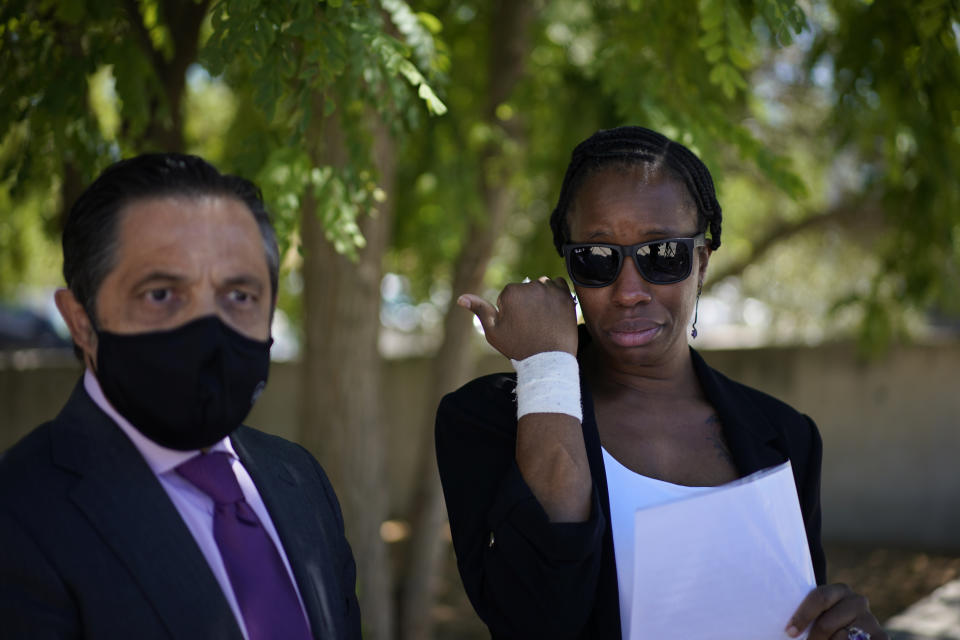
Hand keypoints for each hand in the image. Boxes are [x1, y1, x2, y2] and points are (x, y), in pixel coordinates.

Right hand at [458, 276, 577, 359]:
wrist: (548, 360)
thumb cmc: (518, 347)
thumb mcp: (493, 332)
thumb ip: (479, 310)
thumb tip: (461, 297)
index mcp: (511, 292)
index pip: (509, 296)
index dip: (511, 312)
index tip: (518, 326)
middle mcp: (531, 286)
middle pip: (526, 290)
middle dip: (527, 303)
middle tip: (531, 325)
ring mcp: (550, 290)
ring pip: (542, 287)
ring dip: (542, 297)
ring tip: (544, 319)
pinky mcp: (566, 295)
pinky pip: (559, 285)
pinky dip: (556, 295)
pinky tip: (554, 311)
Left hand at [787, 583, 887, 639]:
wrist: (854, 629)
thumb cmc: (827, 623)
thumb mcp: (819, 615)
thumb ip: (812, 617)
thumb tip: (791, 630)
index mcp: (840, 590)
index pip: (819, 598)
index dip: (802, 616)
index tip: (790, 632)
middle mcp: (858, 601)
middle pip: (826, 624)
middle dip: (813, 638)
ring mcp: (871, 620)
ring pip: (841, 638)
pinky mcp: (882, 637)